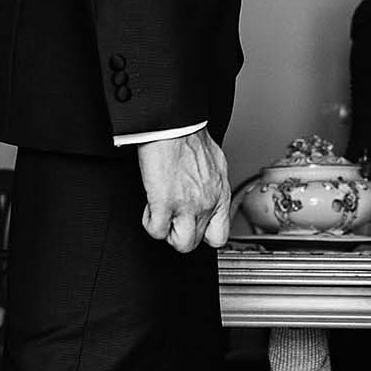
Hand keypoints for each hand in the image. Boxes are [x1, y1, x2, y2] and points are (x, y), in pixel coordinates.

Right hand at [137, 129, 229, 252]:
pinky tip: (150, 208)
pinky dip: (150, 223)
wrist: (175, 127)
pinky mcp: (165, 203)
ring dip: (167, 233)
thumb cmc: (191, 137)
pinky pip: (156, 230)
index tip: (193, 228)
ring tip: (161, 216)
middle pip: (198, 242)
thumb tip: (205, 185)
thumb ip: (211, 182)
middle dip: (181, 235)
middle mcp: (207, 203)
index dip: (204, 236)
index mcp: (220, 194)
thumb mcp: (214, 163)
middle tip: (172, 220)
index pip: (220, 235)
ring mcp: (188, 206)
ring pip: (180, 243)